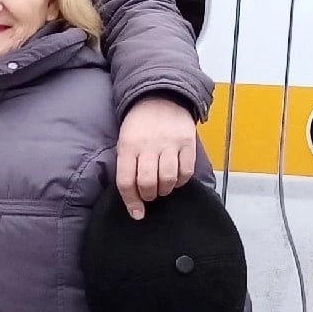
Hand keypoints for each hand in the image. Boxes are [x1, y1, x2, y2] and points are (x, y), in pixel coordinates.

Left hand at [115, 95, 198, 220]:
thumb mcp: (125, 141)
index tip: (137, 213)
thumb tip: (132, 198)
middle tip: (150, 195)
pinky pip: (186, 171)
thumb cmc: (139, 125)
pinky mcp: (187, 142)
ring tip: (163, 187)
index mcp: (128, 146)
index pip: (126, 181)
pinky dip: (181, 181)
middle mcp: (148, 146)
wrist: (160, 97)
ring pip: (168, 179)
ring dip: (165, 190)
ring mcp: (169, 143)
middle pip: (148, 182)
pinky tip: (176, 179)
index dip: (131, 202)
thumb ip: (127, 166)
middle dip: (149, 196)